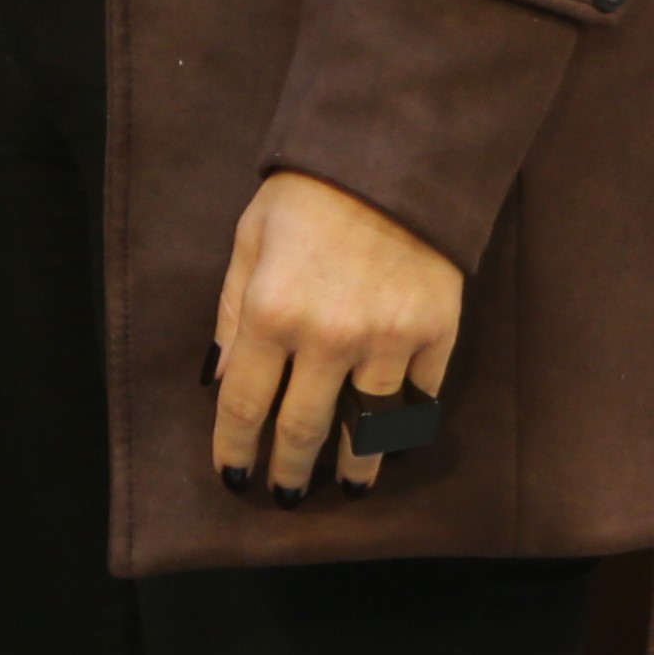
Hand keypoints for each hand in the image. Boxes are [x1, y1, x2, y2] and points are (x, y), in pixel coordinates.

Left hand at [209, 169, 463, 505]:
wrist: (390, 159)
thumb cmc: (305, 196)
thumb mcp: (248, 240)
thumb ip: (231, 311)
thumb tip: (218, 377)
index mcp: (271, 311)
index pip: (244, 401)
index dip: (235, 446)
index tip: (232, 476)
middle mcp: (328, 337)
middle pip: (305, 428)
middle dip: (290, 470)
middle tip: (285, 495)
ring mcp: (388, 342)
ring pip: (368, 430)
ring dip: (355, 467)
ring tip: (347, 489)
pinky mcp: (435, 338)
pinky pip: (418, 400)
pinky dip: (405, 426)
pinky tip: (393, 442)